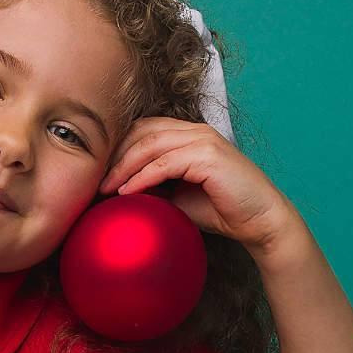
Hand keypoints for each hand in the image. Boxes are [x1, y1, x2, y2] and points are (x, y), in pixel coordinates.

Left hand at [95, 117, 293, 253]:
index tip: (97, 173)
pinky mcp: (207, 156)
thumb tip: (119, 194)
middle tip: (92, 180)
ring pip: (149, 144)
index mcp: (189, 135)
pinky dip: (141, 177)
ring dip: (122, 166)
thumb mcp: (179, 196)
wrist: (260, 222)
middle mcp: (195, 131)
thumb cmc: (222, 211)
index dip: (118, 149)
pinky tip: (125, 192)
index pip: (143, 130)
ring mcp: (202, 140)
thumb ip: (155, 187)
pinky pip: (163, 163)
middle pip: (141, 131)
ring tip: (103, 188)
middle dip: (114, 155)